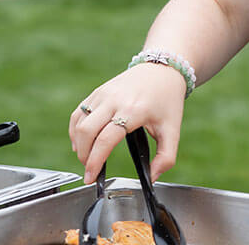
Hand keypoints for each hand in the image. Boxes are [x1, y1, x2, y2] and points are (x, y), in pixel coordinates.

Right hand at [69, 63, 186, 183]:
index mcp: (133, 111)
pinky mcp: (98, 91)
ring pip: (79, 122)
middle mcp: (115, 100)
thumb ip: (166, 158)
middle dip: (84, 156)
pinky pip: (78, 113)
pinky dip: (75, 130)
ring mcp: (104, 93)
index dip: (95, 162)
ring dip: (78, 144)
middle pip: (87, 132)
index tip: (91, 177)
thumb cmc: (167, 100)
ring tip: (87, 158)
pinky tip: (81, 142)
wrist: (163, 69)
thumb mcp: (173, 130)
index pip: (105, 139)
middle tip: (90, 170)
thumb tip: (152, 177)